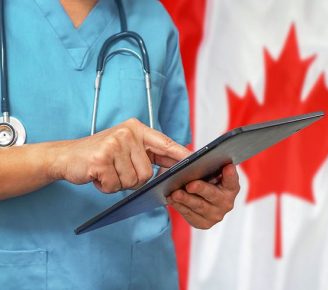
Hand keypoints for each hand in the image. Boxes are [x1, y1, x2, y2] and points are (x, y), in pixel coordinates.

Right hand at [49, 118, 190, 192]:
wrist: (66, 156)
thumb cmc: (100, 155)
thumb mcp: (126, 148)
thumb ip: (148, 155)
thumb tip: (173, 169)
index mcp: (136, 129)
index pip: (164, 143)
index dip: (180, 154)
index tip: (194, 161)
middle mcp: (127, 133)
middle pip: (147, 173)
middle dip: (132, 179)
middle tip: (116, 170)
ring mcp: (114, 145)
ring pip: (132, 182)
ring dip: (118, 183)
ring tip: (107, 171)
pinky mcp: (100, 159)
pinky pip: (115, 185)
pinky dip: (105, 186)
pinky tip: (97, 175)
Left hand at [167, 164, 239, 228]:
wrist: (198, 197)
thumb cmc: (205, 179)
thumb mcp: (208, 170)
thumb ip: (208, 165)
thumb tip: (194, 159)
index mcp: (231, 187)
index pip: (232, 180)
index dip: (230, 174)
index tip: (227, 167)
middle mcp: (226, 203)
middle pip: (212, 194)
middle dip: (200, 189)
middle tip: (189, 185)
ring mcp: (215, 215)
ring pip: (198, 206)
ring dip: (185, 199)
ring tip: (174, 193)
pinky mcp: (203, 223)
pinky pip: (190, 215)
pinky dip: (179, 206)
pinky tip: (172, 199)